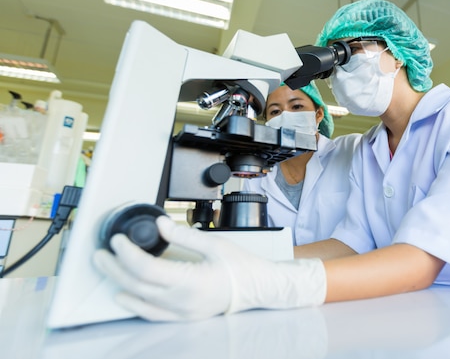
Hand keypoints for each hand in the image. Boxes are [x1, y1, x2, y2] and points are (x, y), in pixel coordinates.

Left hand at [93, 216, 325, 320]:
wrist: (257, 288)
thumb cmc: (240, 267)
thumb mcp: (215, 244)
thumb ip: (184, 235)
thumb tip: (160, 224)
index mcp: (191, 281)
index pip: (147, 269)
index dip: (127, 254)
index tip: (117, 240)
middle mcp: (182, 301)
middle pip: (137, 285)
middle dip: (115, 267)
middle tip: (101, 251)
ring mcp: (181, 312)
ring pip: (141, 300)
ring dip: (119, 283)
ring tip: (106, 267)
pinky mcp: (183, 316)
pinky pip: (152, 314)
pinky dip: (134, 304)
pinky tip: (122, 295)